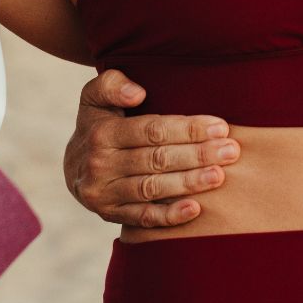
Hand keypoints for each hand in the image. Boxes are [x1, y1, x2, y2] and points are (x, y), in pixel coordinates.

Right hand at [63, 69, 240, 226]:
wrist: (72, 165)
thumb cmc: (97, 121)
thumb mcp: (95, 95)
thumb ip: (113, 84)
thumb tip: (137, 93)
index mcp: (102, 132)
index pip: (152, 130)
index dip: (188, 129)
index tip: (220, 126)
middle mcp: (101, 165)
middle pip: (157, 160)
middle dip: (198, 155)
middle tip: (231, 150)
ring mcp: (104, 194)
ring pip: (153, 189)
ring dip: (190, 183)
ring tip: (220, 175)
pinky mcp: (110, 216)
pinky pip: (143, 219)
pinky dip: (169, 216)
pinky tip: (195, 209)